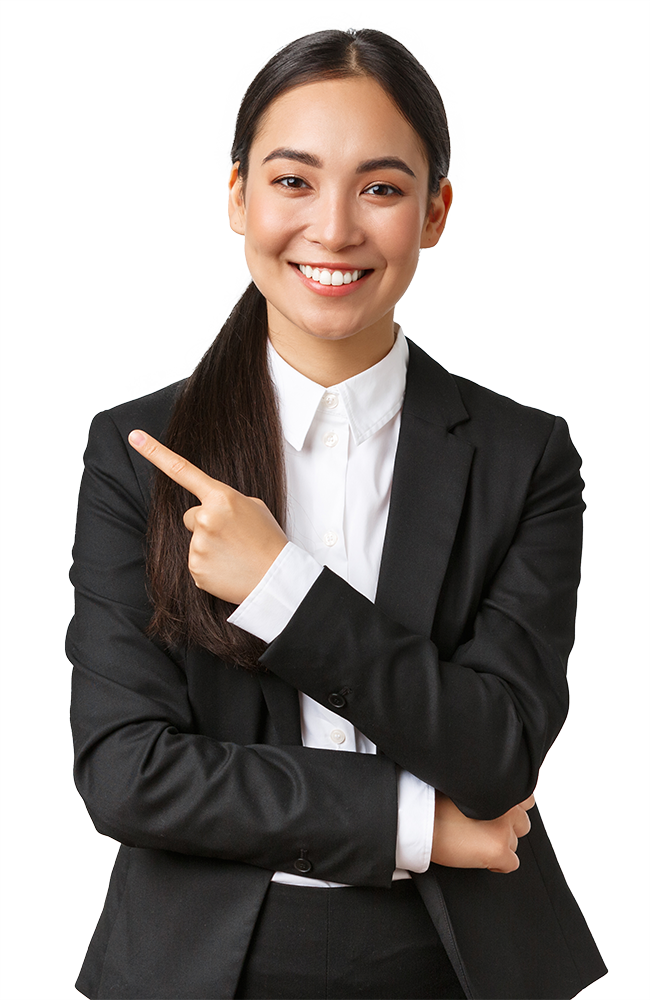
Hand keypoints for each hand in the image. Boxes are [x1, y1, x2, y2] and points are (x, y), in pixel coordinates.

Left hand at [128, 430, 287, 604]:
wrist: (277, 578)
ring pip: (194, 540)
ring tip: (235, 554)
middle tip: (233, 538)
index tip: (135, 437)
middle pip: (191, 517)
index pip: (182, 470)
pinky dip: (209, 566)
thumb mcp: (253, 508)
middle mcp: (205, 518)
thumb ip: (226, 501)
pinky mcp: (195, 568)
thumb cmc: (268, 541)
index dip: (155, 452)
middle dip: (207, 525)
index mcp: (221, 497)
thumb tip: (209, 507)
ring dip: (210, 546)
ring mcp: (198, 544)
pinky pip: (195, 562)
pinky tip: (227, 568)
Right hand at [431, 793, 534, 872]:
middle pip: (522, 823)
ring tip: (477, 842)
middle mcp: (507, 805)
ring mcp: (504, 828)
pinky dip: (497, 864)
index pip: (525, 799)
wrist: (419, 819)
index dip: (508, 810)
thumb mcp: (465, 786)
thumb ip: (486, 790)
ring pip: (515, 843)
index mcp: (501, 786)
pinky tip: (479, 857)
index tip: (495, 814)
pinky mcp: (499, 851)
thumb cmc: (434, 801)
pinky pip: (511, 864)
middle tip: (484, 829)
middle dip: (506, 828)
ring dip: (500, 844)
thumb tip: (495, 799)